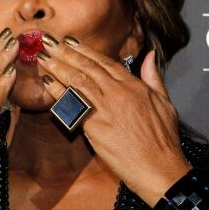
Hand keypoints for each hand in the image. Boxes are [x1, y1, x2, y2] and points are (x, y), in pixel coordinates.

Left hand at [37, 35, 191, 205]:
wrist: (159, 167)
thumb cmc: (163, 140)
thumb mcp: (165, 103)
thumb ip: (153, 78)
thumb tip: (149, 57)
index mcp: (133, 85)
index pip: (104, 62)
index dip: (85, 50)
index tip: (70, 42)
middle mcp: (117, 92)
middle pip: (87, 67)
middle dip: (65, 52)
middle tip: (49, 42)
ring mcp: (104, 107)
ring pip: (77, 80)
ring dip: (57, 66)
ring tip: (43, 57)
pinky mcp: (94, 125)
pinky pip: (71, 103)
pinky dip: (57, 90)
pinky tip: (46, 82)